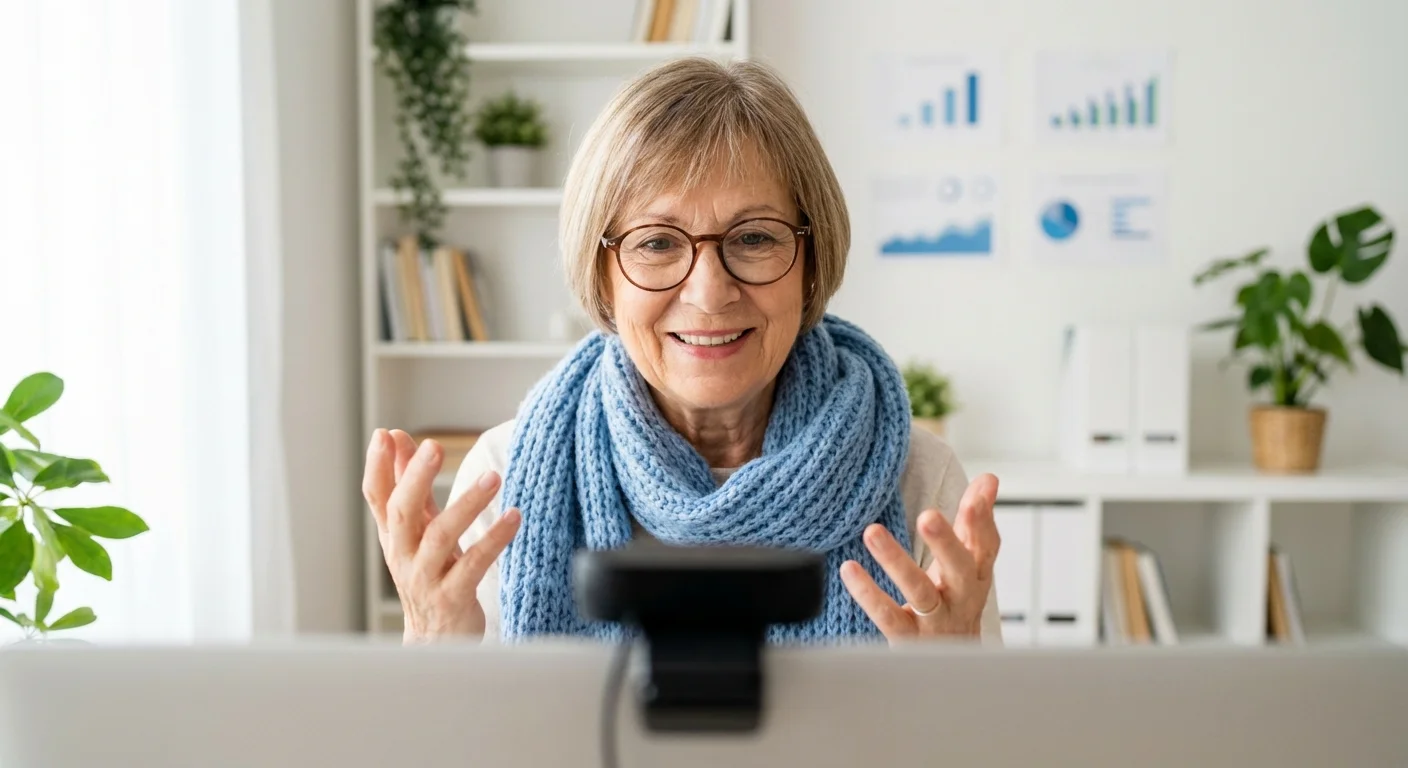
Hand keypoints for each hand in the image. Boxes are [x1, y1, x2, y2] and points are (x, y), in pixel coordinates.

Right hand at [361, 428, 520, 643]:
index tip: (384, 435)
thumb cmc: (427, 574)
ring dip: (466, 504)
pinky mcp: (452, 598)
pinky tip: (513, 517)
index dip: (377, 467)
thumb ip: (408, 484)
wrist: (435, 639)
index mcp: (394, 535)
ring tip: (493, 477)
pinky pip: (472, 565)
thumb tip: (397, 438)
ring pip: (440, 537)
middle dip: (415, 477)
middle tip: (434, 446)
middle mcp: (403, 555)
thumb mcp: (415, 529)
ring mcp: (426, 578)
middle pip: (402, 512)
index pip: (377, 497)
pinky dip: (494, 539)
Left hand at [840, 473, 999, 640]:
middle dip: (947, 542)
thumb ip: (974, 522)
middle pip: (959, 569)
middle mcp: (960, 598)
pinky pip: (888, 616)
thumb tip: (988, 479)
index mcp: (976, 575)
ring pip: (920, 592)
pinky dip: (868, 593)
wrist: (954, 668)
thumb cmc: (955, 605)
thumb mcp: (969, 564)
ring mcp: (936, 622)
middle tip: (928, 516)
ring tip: (872, 532)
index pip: (986, 546)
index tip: (976, 496)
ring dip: (896, 561)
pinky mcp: (909, 641)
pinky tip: (850, 569)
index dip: (983, 522)